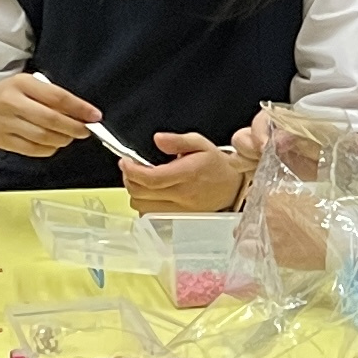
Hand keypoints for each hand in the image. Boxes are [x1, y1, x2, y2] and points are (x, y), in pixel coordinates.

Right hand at [0, 71, 101, 161]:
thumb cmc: (9, 95)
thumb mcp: (28, 85)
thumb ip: (51, 96)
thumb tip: (82, 113)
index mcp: (21, 83)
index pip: (57, 97)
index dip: (80, 108)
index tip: (95, 116)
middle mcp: (11, 102)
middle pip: (51, 120)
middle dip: (74, 127)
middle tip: (86, 130)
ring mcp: (5, 123)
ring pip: (43, 137)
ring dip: (63, 139)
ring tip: (70, 136)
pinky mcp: (2, 141)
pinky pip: (33, 149)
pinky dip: (49, 149)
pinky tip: (53, 143)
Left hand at [120, 130, 246, 211]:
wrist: (232, 188)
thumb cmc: (215, 165)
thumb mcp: (200, 143)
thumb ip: (177, 140)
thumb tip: (158, 139)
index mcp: (188, 174)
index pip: (152, 178)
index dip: (132, 170)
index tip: (125, 161)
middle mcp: (183, 195)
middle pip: (141, 193)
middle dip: (129, 179)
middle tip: (131, 167)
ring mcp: (180, 210)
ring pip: (141, 205)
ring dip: (136, 192)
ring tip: (141, 180)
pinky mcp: (177, 218)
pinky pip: (150, 214)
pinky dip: (144, 203)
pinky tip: (151, 193)